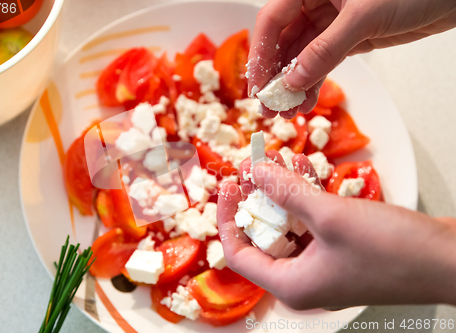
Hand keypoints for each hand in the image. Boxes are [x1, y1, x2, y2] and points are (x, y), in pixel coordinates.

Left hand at [217, 153, 455, 308]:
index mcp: (291, 285)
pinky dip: (305, 199)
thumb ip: (286, 192)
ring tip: (279, 159)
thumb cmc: (393, 250)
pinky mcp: (340, 252)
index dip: (226, 216)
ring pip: (288, 226)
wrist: (451, 261)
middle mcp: (302, 280)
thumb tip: (254, 171)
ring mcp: (322, 266)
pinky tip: (303, 170)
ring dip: (283, 193)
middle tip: (254, 165)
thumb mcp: (331, 216)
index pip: (238, 253)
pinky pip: (311, 224)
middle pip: (263, 235)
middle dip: (258, 197)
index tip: (228, 184)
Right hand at [247, 0, 455, 117]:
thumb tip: (294, 81)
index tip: (258, 85)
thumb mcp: (364, 17)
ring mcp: (330, 21)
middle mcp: (315, 1)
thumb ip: (326, 50)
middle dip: (274, 75)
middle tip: (267, 105)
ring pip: (301, 56)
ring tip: (286, 111)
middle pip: (283, 41)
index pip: (273, 19)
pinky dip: (314, 83)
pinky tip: (306, 101)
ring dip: (293, 85)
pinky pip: (321, 63)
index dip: (262, 53)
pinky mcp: (346, 38)